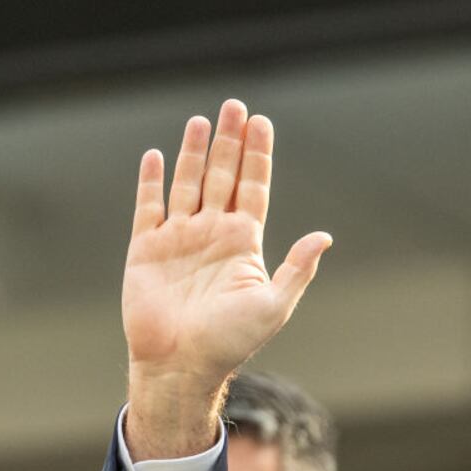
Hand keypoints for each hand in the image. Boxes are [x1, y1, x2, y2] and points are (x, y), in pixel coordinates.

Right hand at [123, 100, 330, 457]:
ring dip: (195, 152)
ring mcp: (179, 240)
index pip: (253, 188)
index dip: (257, 155)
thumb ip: (297, 268)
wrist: (182, 365)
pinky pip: (148, 208)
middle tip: (235, 106)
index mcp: (244, 244)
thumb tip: (324, 236)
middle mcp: (212, 235)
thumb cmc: (231, 342)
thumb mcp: (274, 305)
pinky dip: (152, 182)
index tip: (261, 122)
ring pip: (188, 183)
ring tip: (202, 120)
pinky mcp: (146, 249)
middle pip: (223, 176)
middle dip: (229, 141)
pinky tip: (157, 156)